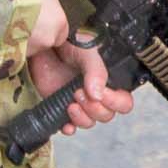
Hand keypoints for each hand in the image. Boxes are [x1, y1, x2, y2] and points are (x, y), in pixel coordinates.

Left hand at [11, 0, 134, 134]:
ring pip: (90, 121)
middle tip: (79, 93)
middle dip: (95, 109)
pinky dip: (69, 127)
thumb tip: (98, 94)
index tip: (101, 94)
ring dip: (83, 117)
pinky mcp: (60, 106)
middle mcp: (95, 92)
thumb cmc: (69, 41)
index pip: (123, 101)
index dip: (116, 102)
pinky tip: (65, 122)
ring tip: (70, 103)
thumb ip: (96, 71)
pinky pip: (70, 125)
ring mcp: (78, 100)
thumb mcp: (87, 51)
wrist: (43, 43)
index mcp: (108, 80)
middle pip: (107, 114)